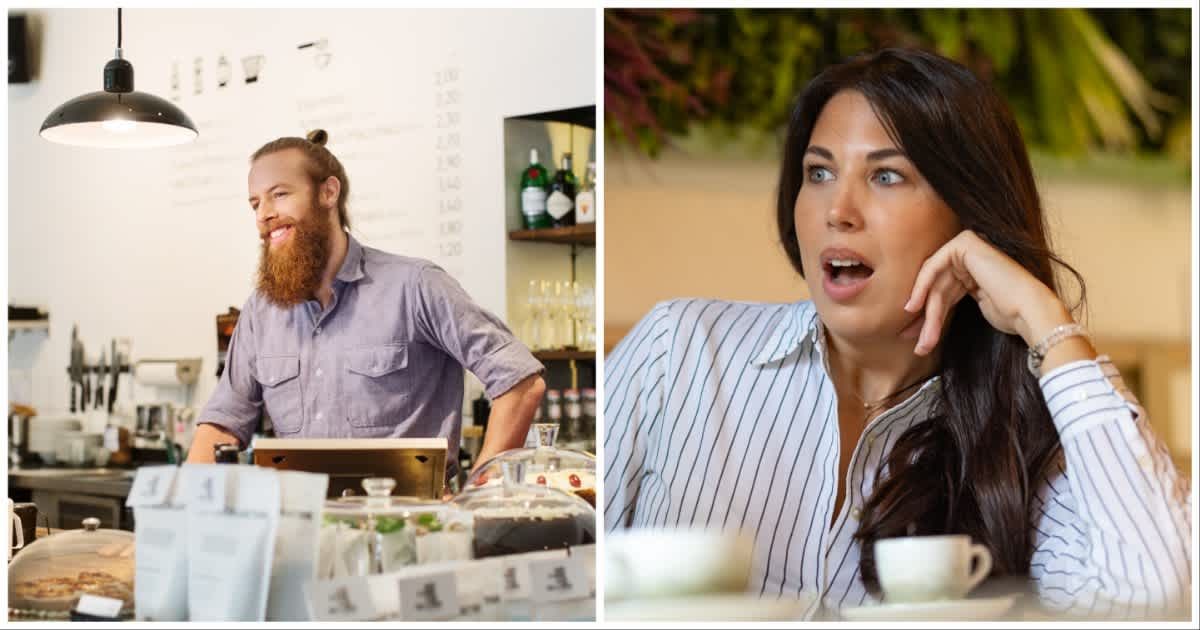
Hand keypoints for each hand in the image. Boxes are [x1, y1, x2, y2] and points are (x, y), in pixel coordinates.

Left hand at [904, 230, 1071, 354]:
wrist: (1030, 310)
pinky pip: (933, 266)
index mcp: (975, 271)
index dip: (929, 317)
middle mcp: (972, 257)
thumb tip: (922, 324)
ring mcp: (970, 247)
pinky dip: (921, 286)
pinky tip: (914, 306)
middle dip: (927, 320)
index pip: (943, 292)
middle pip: (938, 289)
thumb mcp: (974, 309)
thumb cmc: (1011, 315)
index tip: (917, 340)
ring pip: (936, 283)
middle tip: (920, 346)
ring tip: (924, 342)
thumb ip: (948, 305)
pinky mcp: (965, 243)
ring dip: (928, 314)